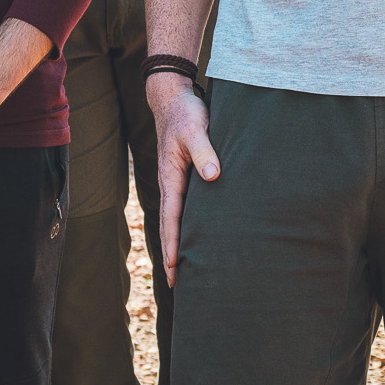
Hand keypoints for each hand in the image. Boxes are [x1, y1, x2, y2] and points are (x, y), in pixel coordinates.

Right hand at [146, 73, 217, 287]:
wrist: (175, 99)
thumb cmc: (185, 113)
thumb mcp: (196, 129)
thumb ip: (205, 152)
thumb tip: (214, 177)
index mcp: (170, 177)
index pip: (172, 217)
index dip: (173, 243)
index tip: (174, 266)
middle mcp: (171, 184)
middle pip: (172, 225)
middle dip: (173, 254)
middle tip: (177, 285)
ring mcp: (177, 182)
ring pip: (178, 219)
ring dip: (180, 243)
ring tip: (186, 270)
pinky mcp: (186, 177)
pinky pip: (185, 208)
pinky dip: (187, 226)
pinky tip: (199, 236)